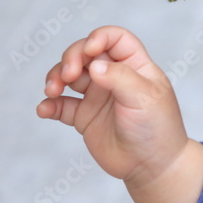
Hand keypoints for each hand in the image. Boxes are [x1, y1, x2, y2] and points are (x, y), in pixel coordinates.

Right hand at [37, 25, 189, 184]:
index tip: (89, 51)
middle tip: (67, 76)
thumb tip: (94, 66)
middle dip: (71, 58)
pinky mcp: (85, 117)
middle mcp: (114, 76)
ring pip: (69, 76)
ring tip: (52, 91)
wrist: (152, 165)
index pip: (115, 38)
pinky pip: (61, 105)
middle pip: (85, 53)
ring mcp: (98, 95)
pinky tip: (45, 109)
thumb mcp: (144, 98)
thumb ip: (119, 78)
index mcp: (135, 65)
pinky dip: (50, 104)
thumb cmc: (157, 127)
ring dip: (56, 77)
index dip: (99, 37)